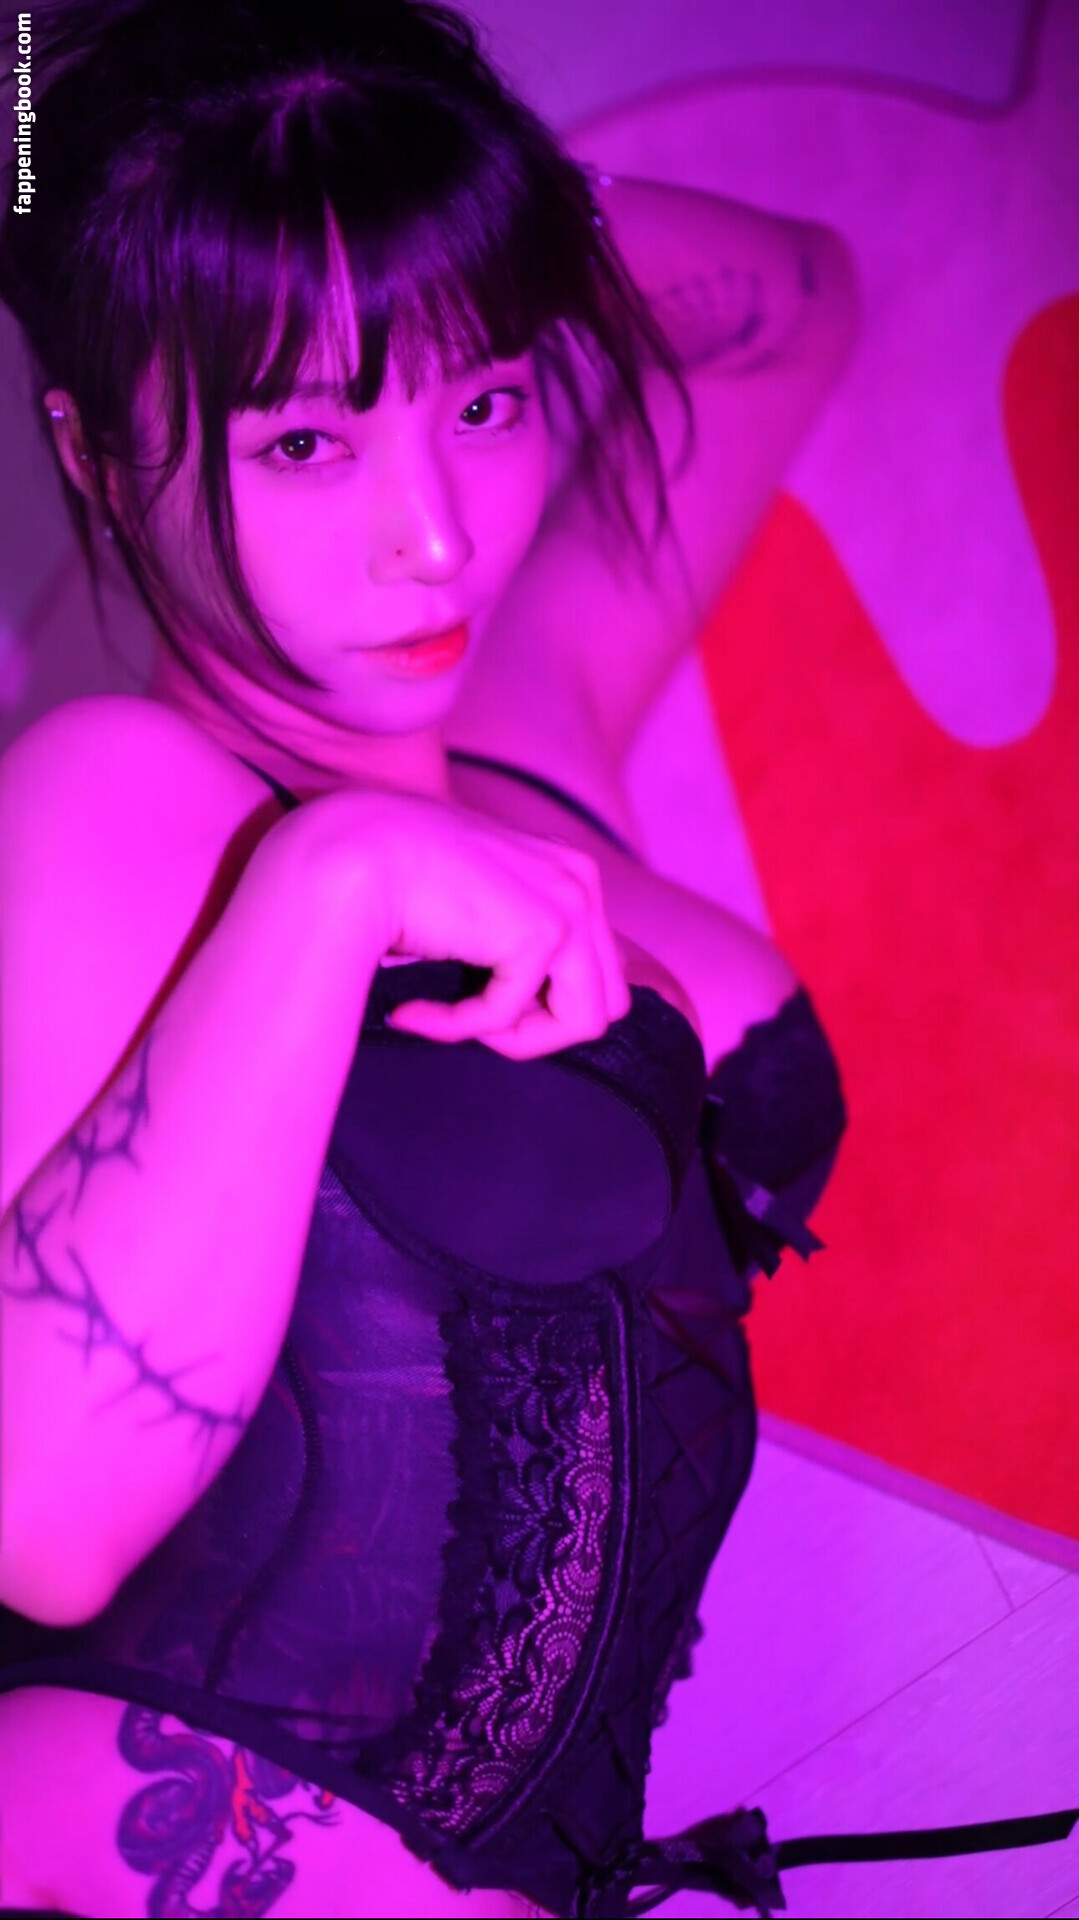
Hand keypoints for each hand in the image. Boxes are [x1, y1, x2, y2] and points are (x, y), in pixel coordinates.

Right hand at [302, 788, 631, 1060]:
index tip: (471, 999)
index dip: (539, 1003)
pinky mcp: (542, 931)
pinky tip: (412, 1012)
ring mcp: (569, 903)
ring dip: (513, 1038)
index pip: (593, 967)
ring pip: (584, 1022)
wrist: (350, 852)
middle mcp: (580, 880)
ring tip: (449, 1022)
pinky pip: (510, 1018)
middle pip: (603, 998)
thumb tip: (534, 1011)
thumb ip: (510, 942)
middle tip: (467, 1021)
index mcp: (567, 870)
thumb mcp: (470, 906)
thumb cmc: (389, 879)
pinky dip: (458, 1027)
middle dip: (538, 1026)